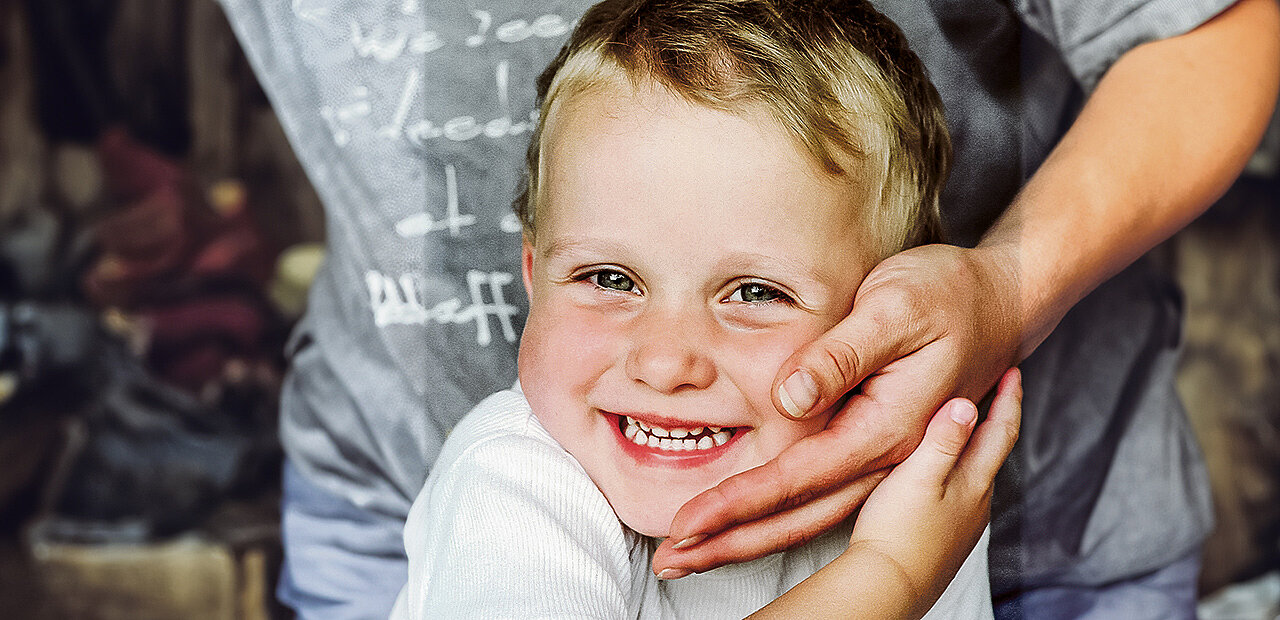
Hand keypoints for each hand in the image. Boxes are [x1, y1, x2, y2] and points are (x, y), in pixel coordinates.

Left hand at [653, 243, 1020, 574]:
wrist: (1001, 302)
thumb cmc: (947, 295)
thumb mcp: (894, 307)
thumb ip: (842, 354)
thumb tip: (788, 398)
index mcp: (887, 428)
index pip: (797, 479)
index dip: (738, 504)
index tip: (686, 523)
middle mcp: (886, 456)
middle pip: (799, 517)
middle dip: (731, 543)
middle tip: (670, 561)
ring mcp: (884, 458)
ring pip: (811, 516)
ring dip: (749, 539)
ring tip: (692, 555)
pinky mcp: (876, 446)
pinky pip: (823, 496)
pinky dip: (779, 515)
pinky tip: (745, 522)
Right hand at [746, 370, 1020, 619]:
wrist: (888, 585)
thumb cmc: (898, 530)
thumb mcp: (918, 475)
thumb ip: (943, 439)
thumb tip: (966, 402)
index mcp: (974, 482)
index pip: (1001, 432)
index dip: (1009, 400)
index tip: (1014, 372)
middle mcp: (976, 502)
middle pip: (994, 452)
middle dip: (996, 418)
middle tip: (995, 390)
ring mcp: (963, 524)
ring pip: (976, 474)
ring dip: (976, 446)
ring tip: (966, 426)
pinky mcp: (946, 539)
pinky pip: (959, 495)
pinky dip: (958, 472)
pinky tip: (940, 475)